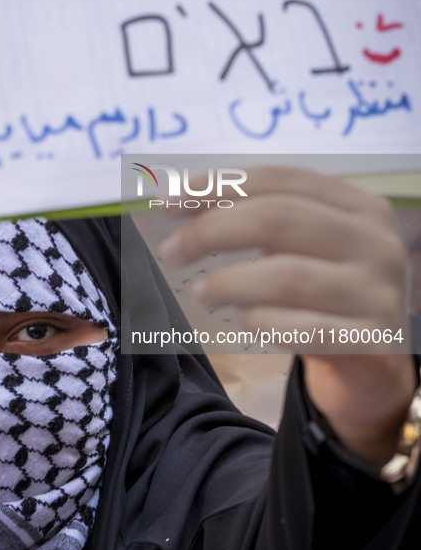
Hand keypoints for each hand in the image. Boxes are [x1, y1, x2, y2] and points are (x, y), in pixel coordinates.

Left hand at [158, 166, 415, 466]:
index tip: (170, 202)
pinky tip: (245, 321)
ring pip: (287, 275)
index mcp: (358, 207)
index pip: (282, 180)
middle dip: (213, 230)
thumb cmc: (325, 297)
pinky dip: (266, 322)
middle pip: (279, 218)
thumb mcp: (303, 250)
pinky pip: (306, 329)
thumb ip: (259, 221)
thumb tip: (183, 199)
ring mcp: (378, 293)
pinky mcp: (373, 343)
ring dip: (231, 282)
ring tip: (202, 292)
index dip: (220, 185)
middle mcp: (376, 243)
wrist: (375, 369)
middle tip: (173, 251)